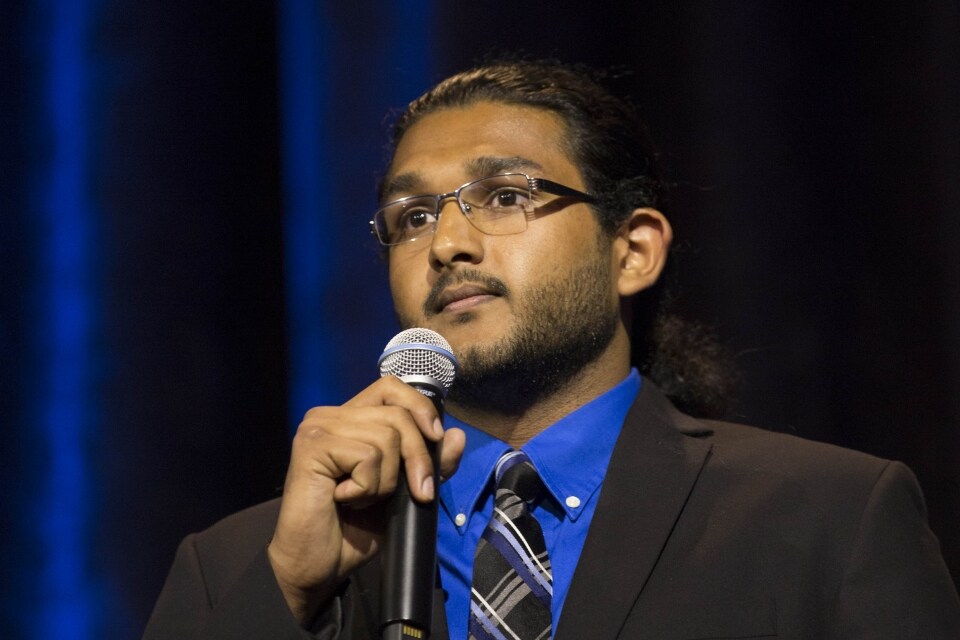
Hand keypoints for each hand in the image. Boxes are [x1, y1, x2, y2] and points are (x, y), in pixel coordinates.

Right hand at [266, 376, 465, 624]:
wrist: (317, 564)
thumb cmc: (353, 528)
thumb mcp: (404, 493)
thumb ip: (430, 464)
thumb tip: (457, 435)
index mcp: (351, 420)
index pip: (391, 388)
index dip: (419, 407)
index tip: (436, 438)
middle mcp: (331, 416)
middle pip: (398, 415)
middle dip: (417, 458)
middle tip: (416, 493)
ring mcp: (318, 427)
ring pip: (386, 438)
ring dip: (386, 481)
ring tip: (361, 499)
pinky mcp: (312, 445)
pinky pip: (367, 456)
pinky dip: (367, 488)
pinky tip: (344, 500)